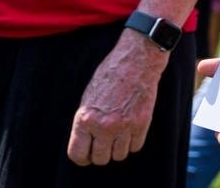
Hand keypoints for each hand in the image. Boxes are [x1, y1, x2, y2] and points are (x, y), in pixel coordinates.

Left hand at [67, 31, 167, 165]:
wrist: (137, 60)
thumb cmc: (111, 75)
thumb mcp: (88, 97)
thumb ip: (86, 121)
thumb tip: (86, 143)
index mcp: (85, 119)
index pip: (78, 154)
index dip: (82, 158)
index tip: (88, 155)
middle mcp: (103, 126)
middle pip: (100, 159)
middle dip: (101, 153)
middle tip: (105, 143)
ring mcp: (124, 126)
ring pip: (119, 156)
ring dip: (118, 149)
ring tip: (119, 136)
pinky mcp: (142, 123)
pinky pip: (136, 146)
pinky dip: (133, 142)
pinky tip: (131, 131)